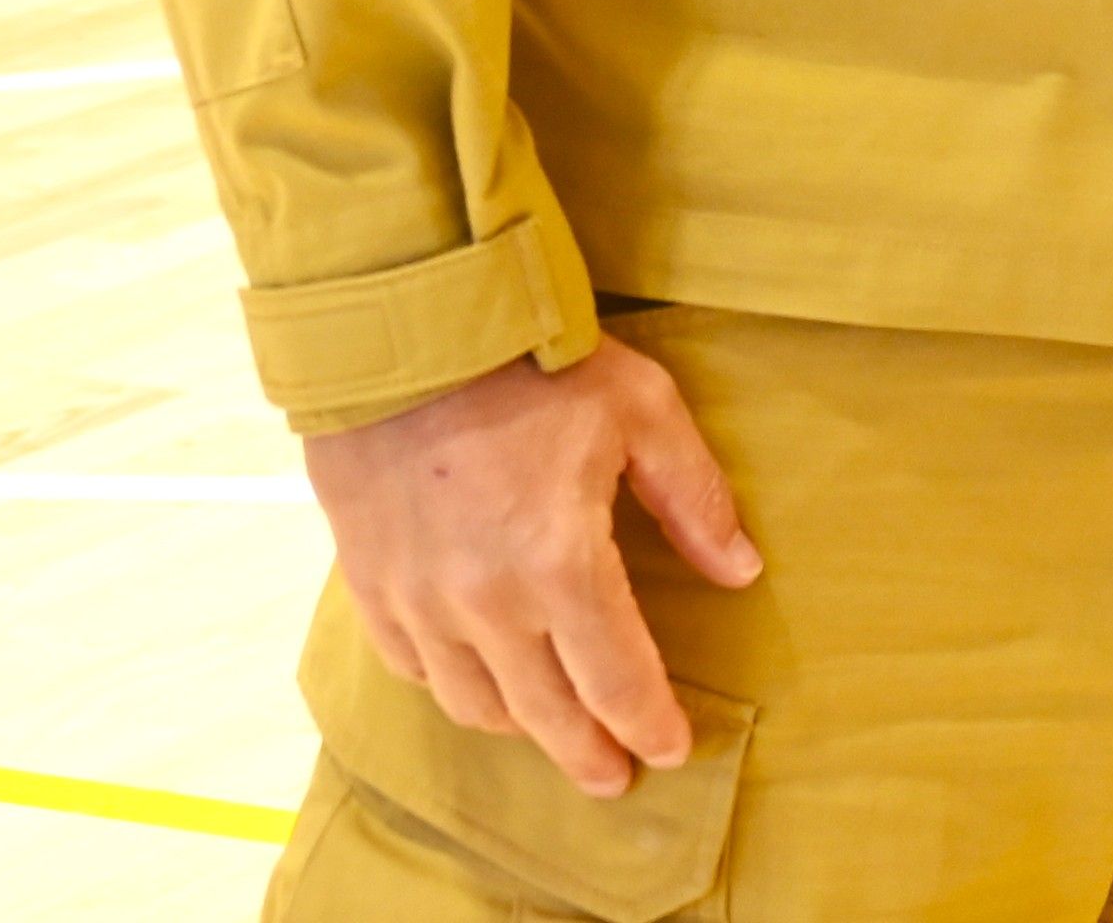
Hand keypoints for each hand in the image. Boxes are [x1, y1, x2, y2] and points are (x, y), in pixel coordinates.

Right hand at [297, 342, 754, 800]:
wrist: (404, 335)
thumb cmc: (531, 364)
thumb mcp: (643, 410)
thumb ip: (694, 498)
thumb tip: (740, 569)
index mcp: (560, 563)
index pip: (616, 678)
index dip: (648, 724)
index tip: (671, 749)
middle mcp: (485, 602)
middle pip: (545, 712)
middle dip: (588, 753)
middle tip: (616, 776)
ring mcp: (420, 601)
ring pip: (475, 702)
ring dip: (522, 729)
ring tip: (557, 733)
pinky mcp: (372, 585)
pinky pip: (413, 667)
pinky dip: (453, 689)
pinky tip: (478, 684)